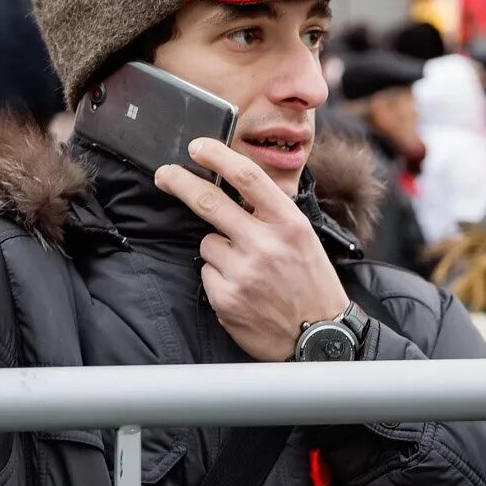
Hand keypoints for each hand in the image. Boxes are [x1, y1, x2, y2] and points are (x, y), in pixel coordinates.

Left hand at [156, 139, 350, 362]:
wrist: (320, 337)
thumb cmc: (311, 282)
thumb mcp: (304, 238)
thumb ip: (272, 213)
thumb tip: (235, 185)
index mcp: (289, 223)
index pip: (248, 177)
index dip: (218, 156)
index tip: (198, 147)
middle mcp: (265, 245)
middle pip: (209, 202)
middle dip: (180, 182)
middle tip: (165, 174)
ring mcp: (243, 273)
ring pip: (207, 243)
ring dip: (218, 250)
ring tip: (247, 269)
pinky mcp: (226, 299)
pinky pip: (206, 273)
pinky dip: (219, 278)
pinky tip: (242, 290)